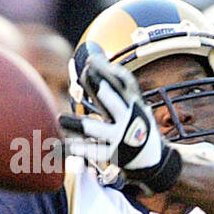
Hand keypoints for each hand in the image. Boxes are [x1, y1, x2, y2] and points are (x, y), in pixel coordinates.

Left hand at [59, 54, 180, 193]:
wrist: (153, 159)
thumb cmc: (135, 126)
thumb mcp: (131, 104)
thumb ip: (113, 83)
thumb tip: (99, 53)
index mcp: (133, 104)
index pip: (123, 83)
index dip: (108, 71)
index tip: (91, 60)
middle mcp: (129, 119)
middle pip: (114, 103)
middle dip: (102, 89)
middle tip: (86, 73)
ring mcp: (120, 138)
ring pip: (97, 130)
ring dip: (78, 125)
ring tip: (60, 119)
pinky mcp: (113, 154)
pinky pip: (91, 151)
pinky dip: (75, 149)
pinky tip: (60, 146)